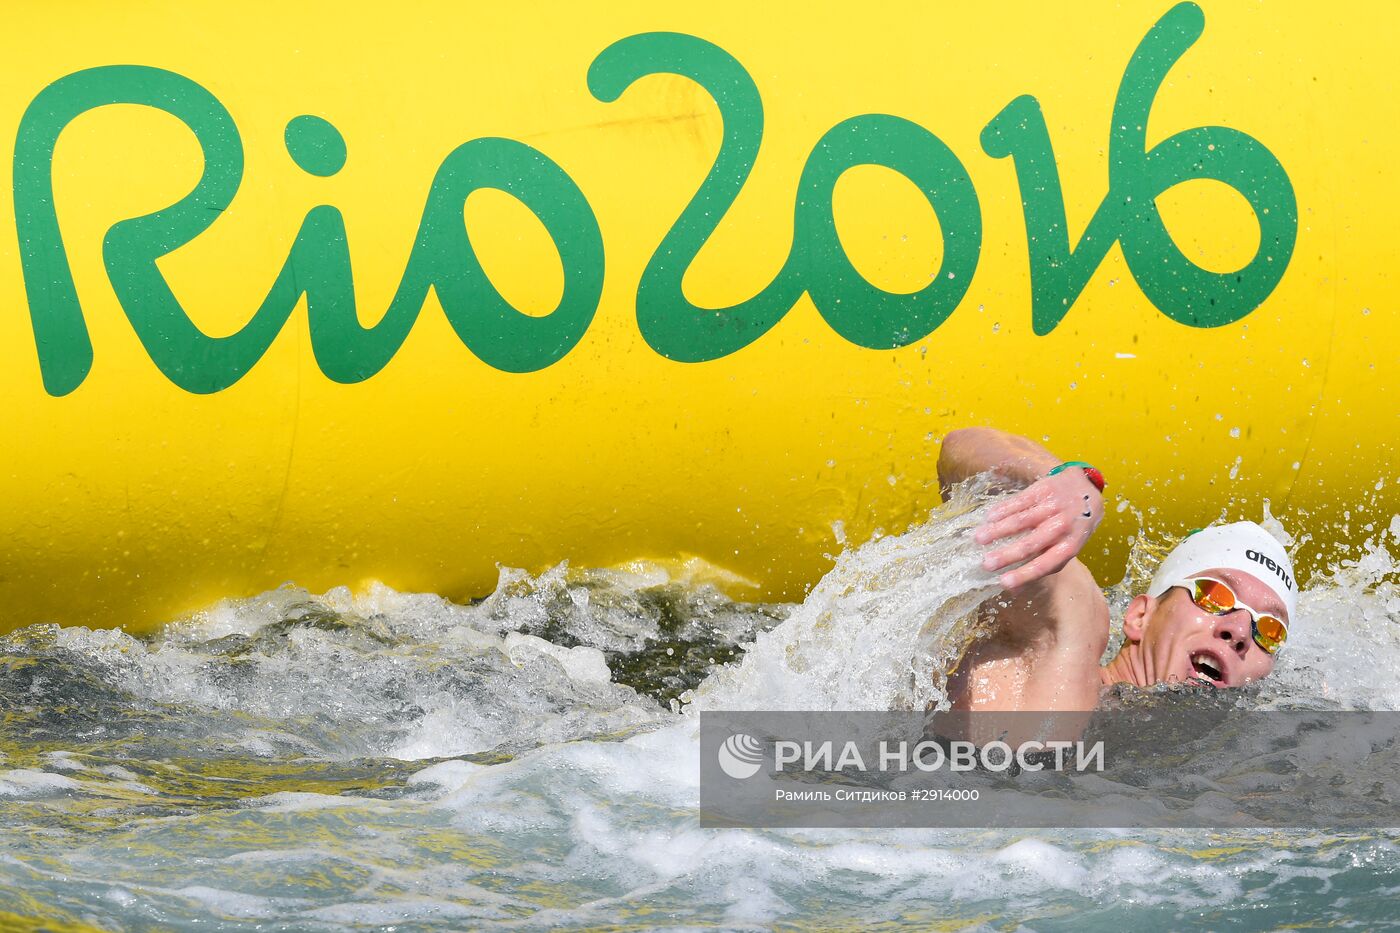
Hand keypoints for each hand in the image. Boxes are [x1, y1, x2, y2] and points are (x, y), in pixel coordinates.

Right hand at [973, 469, 1103, 588]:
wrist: (1088, 488)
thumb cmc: (1074, 525)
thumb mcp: (1068, 546)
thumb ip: (1045, 565)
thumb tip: (1015, 590)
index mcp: (1070, 545)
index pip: (1045, 564)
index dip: (1024, 574)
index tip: (1003, 582)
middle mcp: (1062, 527)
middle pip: (1030, 543)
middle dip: (1006, 555)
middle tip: (986, 564)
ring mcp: (1053, 507)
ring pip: (1021, 521)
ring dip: (997, 530)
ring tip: (978, 538)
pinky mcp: (1043, 490)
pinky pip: (1019, 501)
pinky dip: (1002, 510)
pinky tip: (988, 517)